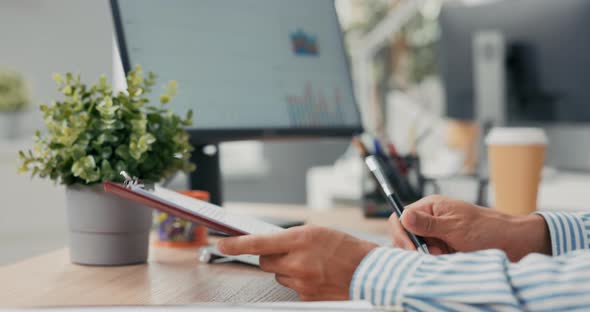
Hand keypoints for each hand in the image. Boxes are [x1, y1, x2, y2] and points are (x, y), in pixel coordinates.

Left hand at [218, 225, 377, 300]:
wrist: (368, 272)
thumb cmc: (346, 248)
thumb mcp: (317, 232)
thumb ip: (291, 237)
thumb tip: (268, 243)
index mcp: (300, 239)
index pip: (258, 243)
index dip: (236, 245)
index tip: (222, 244)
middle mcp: (298, 262)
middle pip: (265, 262)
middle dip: (272, 257)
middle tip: (288, 254)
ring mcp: (302, 282)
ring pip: (278, 276)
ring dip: (287, 270)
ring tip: (310, 265)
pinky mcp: (306, 297)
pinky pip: (291, 289)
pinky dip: (299, 282)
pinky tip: (315, 277)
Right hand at [390, 195, 550, 260]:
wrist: (511, 243)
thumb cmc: (486, 230)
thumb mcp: (455, 227)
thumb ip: (427, 223)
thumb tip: (403, 215)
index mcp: (430, 207)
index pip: (400, 218)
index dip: (402, 235)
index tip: (412, 250)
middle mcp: (429, 219)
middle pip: (405, 235)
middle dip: (415, 248)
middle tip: (433, 255)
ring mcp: (435, 233)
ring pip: (416, 248)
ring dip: (426, 256)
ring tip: (445, 257)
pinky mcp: (441, 247)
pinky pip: (428, 256)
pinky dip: (434, 261)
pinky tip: (447, 260)